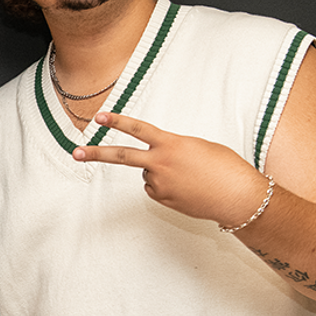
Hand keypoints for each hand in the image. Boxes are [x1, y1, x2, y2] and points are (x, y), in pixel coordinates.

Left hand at [71, 112, 267, 226]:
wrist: (239, 198)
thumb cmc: (226, 168)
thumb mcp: (199, 147)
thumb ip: (173, 148)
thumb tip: (156, 160)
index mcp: (172, 144)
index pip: (139, 129)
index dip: (119, 121)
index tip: (100, 116)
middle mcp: (161, 163)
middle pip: (122, 156)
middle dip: (96, 154)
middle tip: (76, 153)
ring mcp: (160, 183)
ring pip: (148, 172)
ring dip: (161, 171)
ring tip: (190, 176)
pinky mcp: (162, 199)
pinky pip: (156, 187)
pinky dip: (166, 186)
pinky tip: (186, 188)